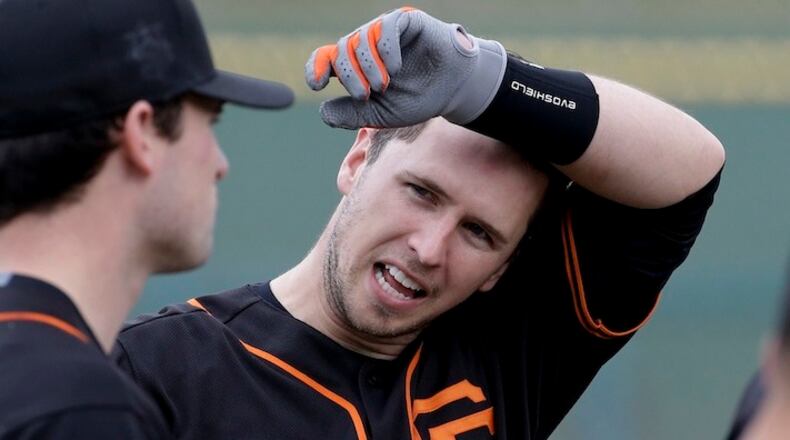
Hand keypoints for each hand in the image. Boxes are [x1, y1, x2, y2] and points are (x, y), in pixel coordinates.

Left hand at [305, 7, 506, 128]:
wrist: (453, 90)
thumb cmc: (416, 99)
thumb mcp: (380, 114)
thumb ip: (352, 114)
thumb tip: (323, 112)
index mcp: (357, 65)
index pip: (327, 58)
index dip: (317, 68)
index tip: (317, 84)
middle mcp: (366, 44)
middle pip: (342, 50)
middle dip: (349, 75)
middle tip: (365, 95)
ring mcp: (385, 30)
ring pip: (361, 38)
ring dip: (367, 65)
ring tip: (383, 86)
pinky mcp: (406, 21)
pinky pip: (387, 27)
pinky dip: (386, 49)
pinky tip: (395, 68)